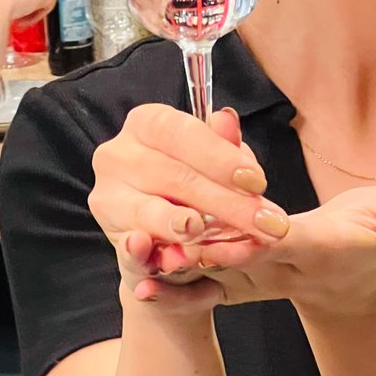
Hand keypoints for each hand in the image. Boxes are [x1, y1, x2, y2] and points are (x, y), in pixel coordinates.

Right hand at [89, 103, 292, 308]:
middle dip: (225, 202)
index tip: (257, 183)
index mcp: (146, 124)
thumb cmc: (195, 185)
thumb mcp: (214, 161)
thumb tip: (228, 118)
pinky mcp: (114, 239)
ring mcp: (109, 198)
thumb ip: (222, 144)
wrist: (170, 237)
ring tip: (211, 233)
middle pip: (175, 176)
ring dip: (187, 226)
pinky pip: (134, 250)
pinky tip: (173, 257)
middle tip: (266, 223)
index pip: (183, 133)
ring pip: (151, 211)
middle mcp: (119, 156)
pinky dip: (155, 254)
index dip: (221, 158)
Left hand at [133, 172, 375, 320]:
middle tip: (153, 241)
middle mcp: (281, 267)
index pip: (280, 241)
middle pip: (233, 259)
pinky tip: (136, 279)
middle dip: (194, 252)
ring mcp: (257, 276)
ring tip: (132, 255)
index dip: (248, 235)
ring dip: (172, 268)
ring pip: (210, 274)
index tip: (215, 230)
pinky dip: (171, 284)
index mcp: (318, 248)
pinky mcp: (238, 278)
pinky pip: (201, 285)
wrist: (356, 281)